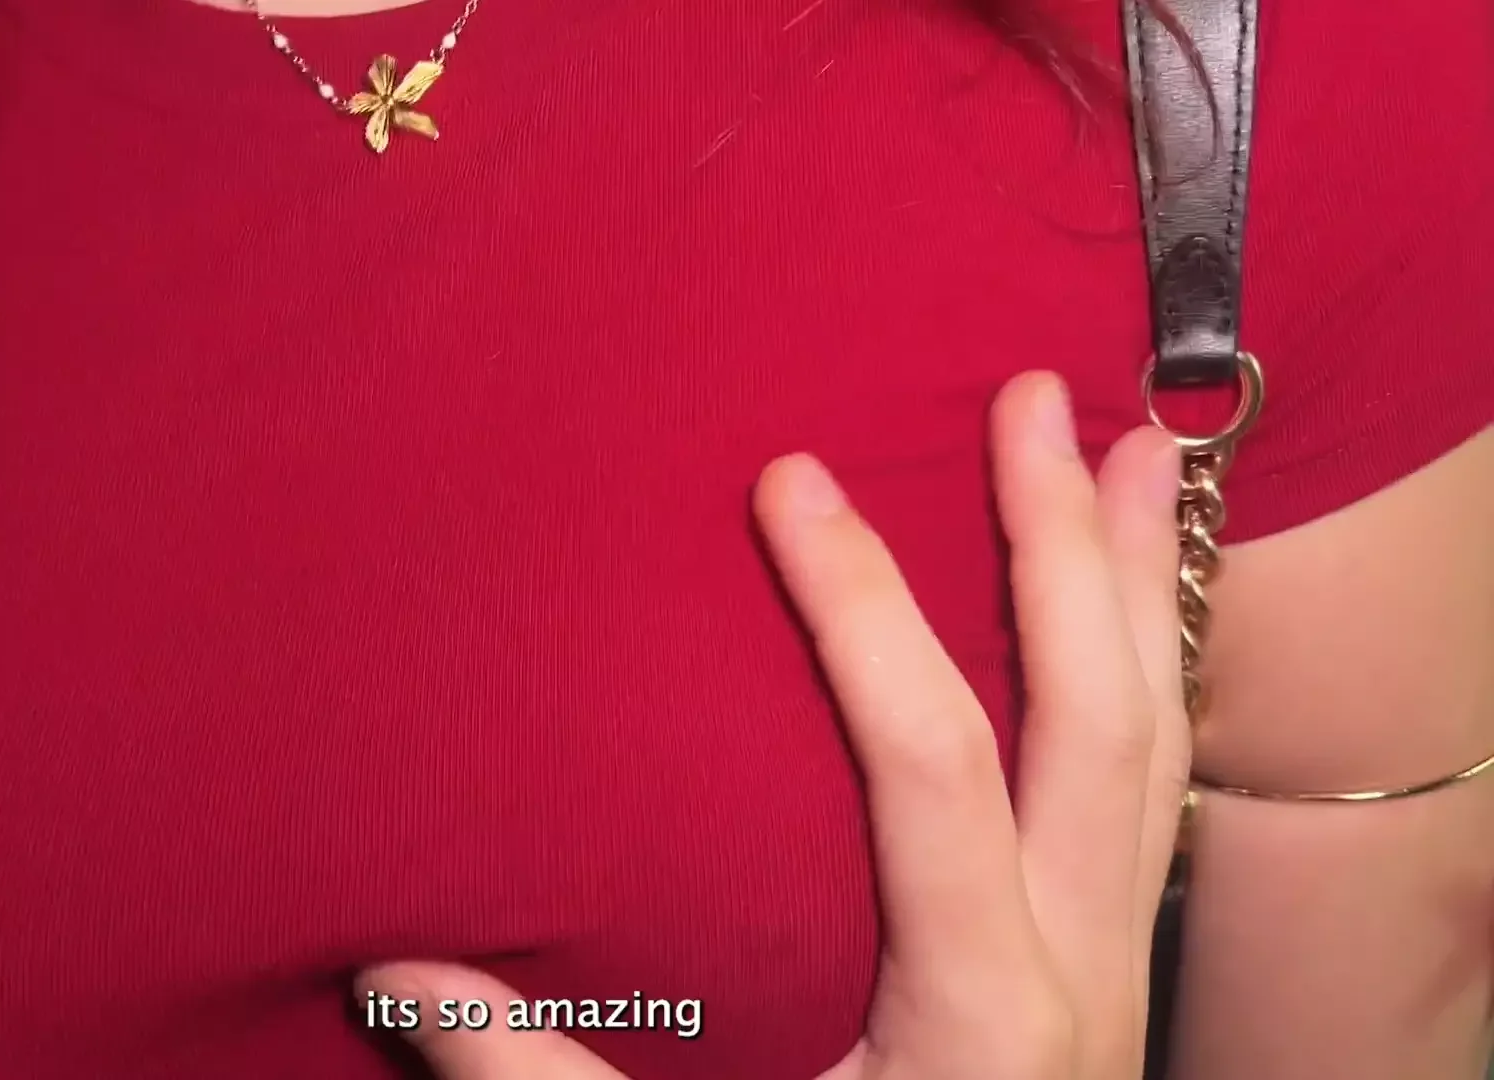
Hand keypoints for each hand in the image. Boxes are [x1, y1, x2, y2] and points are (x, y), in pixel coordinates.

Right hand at [359, 372, 1187, 1079]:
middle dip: (1062, 547)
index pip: (926, 757)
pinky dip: (1146, 676)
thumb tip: (394, 982)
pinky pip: (1153, 793)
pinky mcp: (1114, 967)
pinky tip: (1126, 615)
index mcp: (981, 1004)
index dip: (862, 609)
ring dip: (1140, 589)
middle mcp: (1082, 964)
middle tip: (1027, 396)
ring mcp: (1119, 963)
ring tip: (1131, 448)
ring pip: (1157, 744)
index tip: (790, 479)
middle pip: (1099, 719)